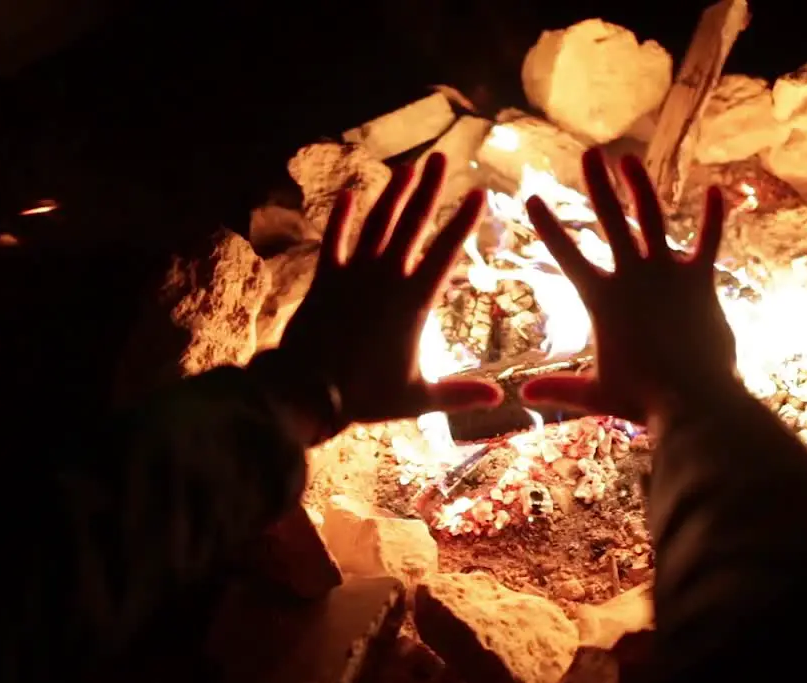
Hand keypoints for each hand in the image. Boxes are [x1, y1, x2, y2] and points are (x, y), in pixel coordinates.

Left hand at [275, 152, 501, 423]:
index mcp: (414, 301)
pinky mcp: (325, 279)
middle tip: (440, 158)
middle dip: (429, 189)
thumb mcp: (418, 398)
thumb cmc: (366, 396)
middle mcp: (386, 277)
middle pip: (412, 223)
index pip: (446, 251)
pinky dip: (341, 217)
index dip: (464, 221)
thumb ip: (459, 395)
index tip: (479, 192)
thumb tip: (500, 401)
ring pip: (377, 223)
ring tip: (407, 168)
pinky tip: (347, 194)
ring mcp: (353, 274)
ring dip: (392, 194)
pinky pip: (334, 240)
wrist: (306, 391)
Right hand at [519, 149, 737, 424]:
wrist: (693, 400)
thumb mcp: (594, 393)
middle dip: (598, 185)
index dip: (548, 226)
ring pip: (653, 218)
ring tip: (630, 161)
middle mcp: (633, 277)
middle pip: (611, 220)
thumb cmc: (642, 399)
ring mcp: (669, 274)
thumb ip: (559, 388)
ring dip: (641, 187)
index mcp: (601, 299)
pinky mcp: (701, 281)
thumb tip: (522, 395)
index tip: (533, 197)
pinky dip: (714, 216)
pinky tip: (716, 190)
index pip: (567, 255)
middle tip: (589, 154)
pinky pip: (709, 241)